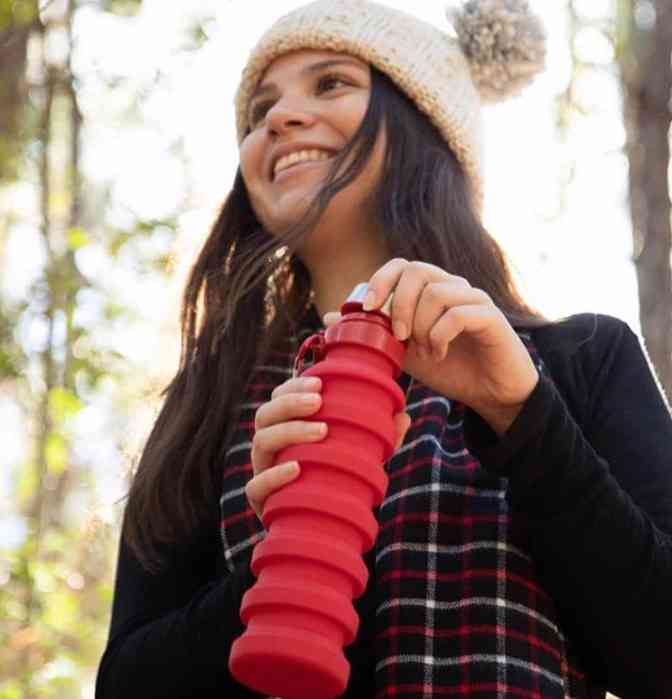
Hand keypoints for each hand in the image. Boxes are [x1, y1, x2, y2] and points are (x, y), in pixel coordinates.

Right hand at [247, 374, 410, 520]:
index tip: (319, 383)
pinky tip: (296, 468)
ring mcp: (262, 472)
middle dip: (290, 403)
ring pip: (261, 443)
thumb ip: (380, 438)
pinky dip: (274, 475)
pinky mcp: (260, 502)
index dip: (293, 387)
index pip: (278, 399)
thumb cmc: (337, 483)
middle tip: (319, 402)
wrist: (320, 532)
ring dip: (289, 431)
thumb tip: (403, 416)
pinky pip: (256, 485)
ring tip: (321, 431)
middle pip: (265, 416)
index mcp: (284, 429)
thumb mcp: (359, 457)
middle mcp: (268, 448)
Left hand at [324, 258, 538, 435]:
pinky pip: (458, 313)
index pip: (401, 266)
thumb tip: (327, 318)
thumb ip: (371, 333)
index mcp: (429, 290)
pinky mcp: (491, 316)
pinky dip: (441, 335)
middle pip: (417, 271)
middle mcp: (452, 287)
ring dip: (421, 325)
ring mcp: (473, 298)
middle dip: (399, 304)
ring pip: (437, 291)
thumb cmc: (448, 368)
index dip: (380, 280)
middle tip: (398, 337)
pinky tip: (440, 354)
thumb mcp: (402, 353)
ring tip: (424, 351)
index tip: (367, 308)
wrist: (489, 392)